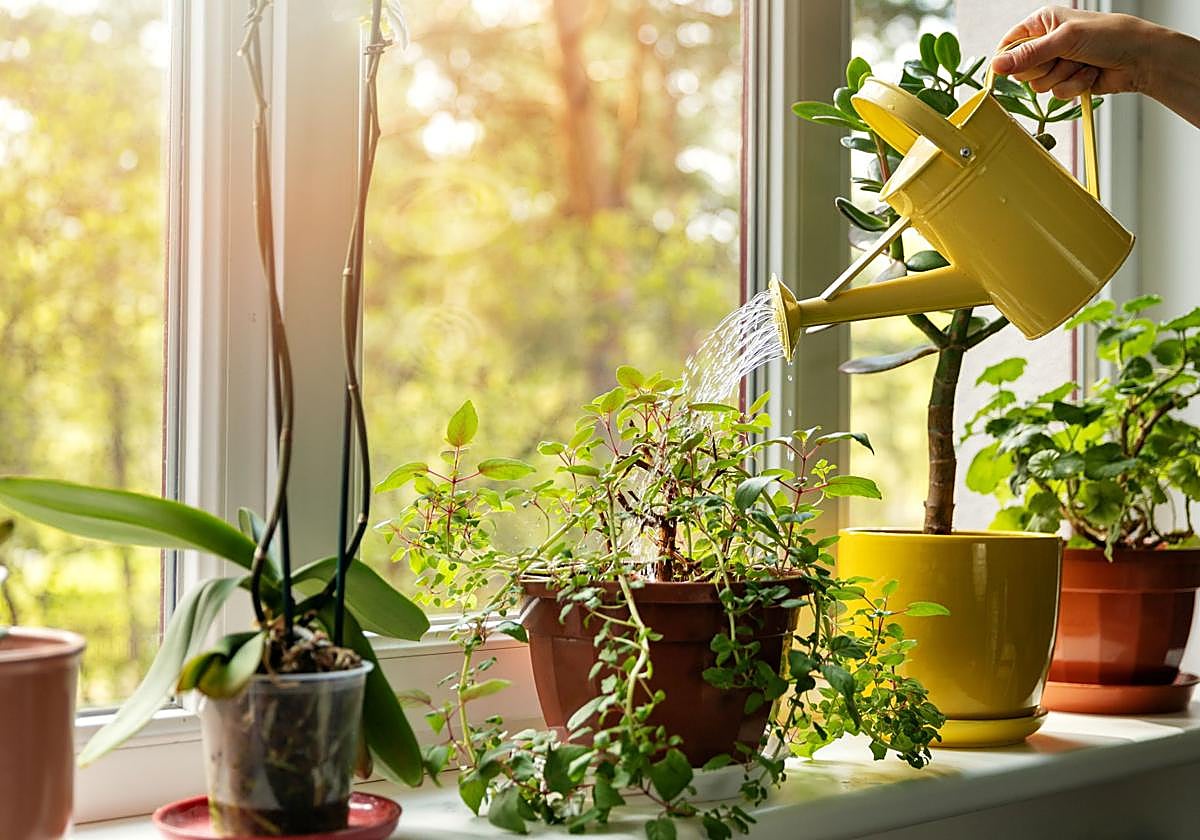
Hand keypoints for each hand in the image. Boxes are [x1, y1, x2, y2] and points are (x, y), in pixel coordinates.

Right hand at [991, 6, 1158, 99]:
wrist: (1141, 58)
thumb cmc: (1111, 36)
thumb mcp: (1065, 40)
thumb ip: (1029, 55)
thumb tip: (997, 66)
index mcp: (1043, 23)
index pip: (1009, 45)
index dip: (1008, 60)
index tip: (1011, 70)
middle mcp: (1047, 43)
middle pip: (1022, 70)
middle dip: (1044, 68)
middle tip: (1064, 57)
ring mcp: (1058, 63)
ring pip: (1039, 85)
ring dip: (1063, 77)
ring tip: (1082, 64)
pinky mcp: (1068, 80)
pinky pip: (1056, 94)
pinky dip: (1074, 86)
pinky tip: (1089, 74)